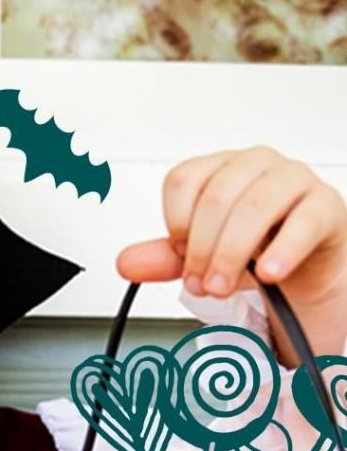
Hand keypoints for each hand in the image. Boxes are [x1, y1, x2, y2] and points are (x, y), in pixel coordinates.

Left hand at [117, 145, 346, 309]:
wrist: (302, 264)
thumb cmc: (253, 248)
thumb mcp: (203, 253)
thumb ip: (165, 257)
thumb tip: (126, 263)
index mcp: (220, 169)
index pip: (183, 181)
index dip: (175, 224)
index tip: (180, 253)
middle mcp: (255, 166)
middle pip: (215, 198)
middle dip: (200, 250)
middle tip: (199, 283)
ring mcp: (292, 181)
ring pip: (254, 207)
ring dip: (231, 255)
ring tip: (223, 285)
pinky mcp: (324, 206)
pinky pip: (303, 222)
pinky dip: (282, 251)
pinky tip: (268, 273)